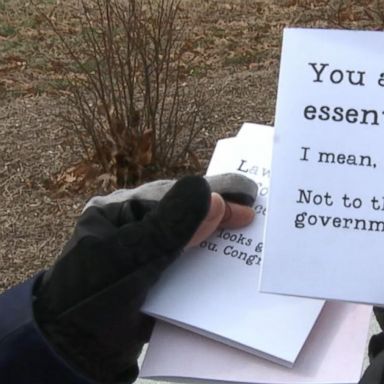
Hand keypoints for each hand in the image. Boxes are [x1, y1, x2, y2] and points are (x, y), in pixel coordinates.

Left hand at [33, 174, 256, 382]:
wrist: (73, 352)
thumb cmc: (91, 299)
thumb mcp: (130, 258)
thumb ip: (171, 228)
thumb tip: (213, 196)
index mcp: (120, 212)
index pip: (173, 196)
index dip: (211, 193)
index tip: (246, 194)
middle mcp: (133, 227)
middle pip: (183, 214)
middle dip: (218, 212)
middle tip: (251, 214)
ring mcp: (144, 253)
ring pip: (188, 237)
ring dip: (216, 235)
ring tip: (245, 231)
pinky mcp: (154, 277)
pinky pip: (186, 262)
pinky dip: (207, 259)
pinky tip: (225, 258)